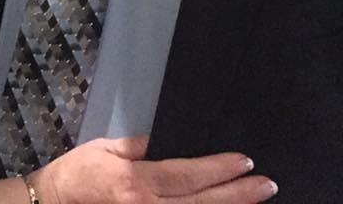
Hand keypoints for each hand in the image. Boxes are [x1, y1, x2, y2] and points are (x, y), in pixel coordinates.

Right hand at [33, 136, 277, 203]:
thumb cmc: (75, 175)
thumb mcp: (103, 148)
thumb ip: (136, 147)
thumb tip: (161, 144)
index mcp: (137, 182)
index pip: (189, 175)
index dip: (219, 169)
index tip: (245, 162)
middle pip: (202, 203)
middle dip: (237, 194)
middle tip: (267, 185)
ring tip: (254, 200)